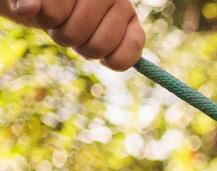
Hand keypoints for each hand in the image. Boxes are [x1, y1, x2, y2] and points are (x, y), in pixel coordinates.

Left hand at [5, 0, 144, 71]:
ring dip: (84, 50)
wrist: (65, 5)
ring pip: (99, 46)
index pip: (55, 12)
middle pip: (76, 32)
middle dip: (65, 37)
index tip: (45, 14)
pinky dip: (115, 62)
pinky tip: (105, 59)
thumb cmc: (46, 1)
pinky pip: (130, 51)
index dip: (47, 20)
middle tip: (64, 28)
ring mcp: (124, 7)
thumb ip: (23, 0)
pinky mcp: (136, 27)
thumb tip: (26, 9)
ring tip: (82, 38)